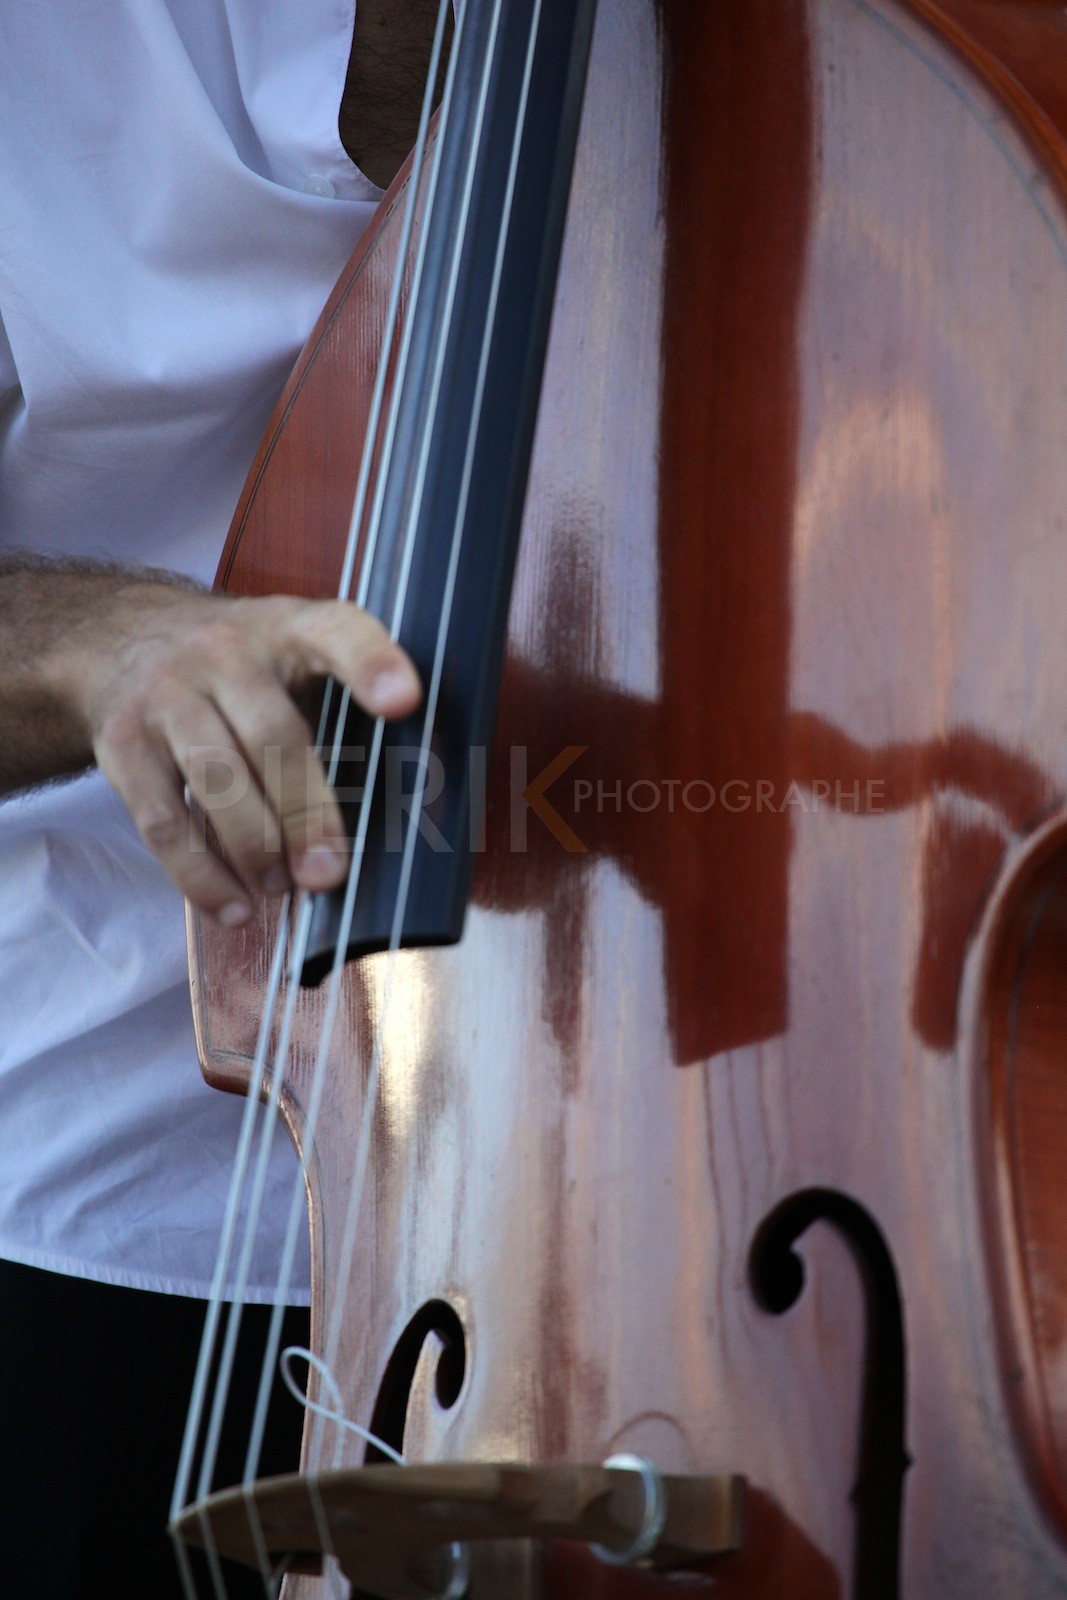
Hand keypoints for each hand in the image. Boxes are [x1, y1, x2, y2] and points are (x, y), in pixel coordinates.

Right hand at [49, 582, 419, 924]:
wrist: (119, 642)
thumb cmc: (239, 668)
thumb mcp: (291, 656)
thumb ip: (340, 710)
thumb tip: (399, 812)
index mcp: (286, 627)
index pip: (335, 631)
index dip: (371, 663)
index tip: (405, 702)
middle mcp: (223, 652)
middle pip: (273, 734)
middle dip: (306, 813)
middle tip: (329, 873)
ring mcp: (166, 696)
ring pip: (217, 780)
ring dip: (256, 848)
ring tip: (283, 887)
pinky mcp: (125, 745)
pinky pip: (163, 820)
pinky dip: (201, 875)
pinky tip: (234, 908)